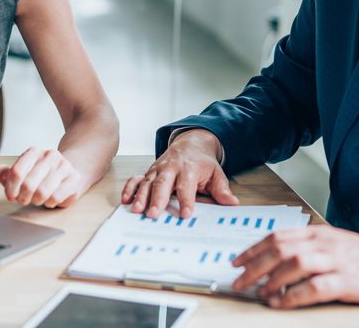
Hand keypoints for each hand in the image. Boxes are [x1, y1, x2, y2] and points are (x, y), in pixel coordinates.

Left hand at [0, 147, 83, 208]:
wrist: (70, 172)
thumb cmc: (41, 175)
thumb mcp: (21, 171)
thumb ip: (3, 173)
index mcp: (34, 152)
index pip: (16, 172)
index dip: (10, 188)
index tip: (10, 196)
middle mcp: (50, 156)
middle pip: (28, 184)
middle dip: (23, 197)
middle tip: (24, 200)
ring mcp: (64, 167)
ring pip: (42, 193)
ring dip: (36, 201)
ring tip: (37, 199)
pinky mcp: (74, 180)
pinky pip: (55, 198)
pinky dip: (49, 203)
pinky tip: (50, 199)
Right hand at [120, 129, 237, 218]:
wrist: (190, 143)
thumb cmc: (202, 163)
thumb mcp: (216, 173)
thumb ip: (222, 189)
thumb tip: (232, 203)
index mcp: (189, 168)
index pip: (187, 186)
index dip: (186, 200)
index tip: (185, 214)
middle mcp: (171, 168)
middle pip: (163, 183)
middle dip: (158, 199)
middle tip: (153, 214)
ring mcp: (158, 169)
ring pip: (147, 182)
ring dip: (141, 196)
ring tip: (137, 210)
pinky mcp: (149, 172)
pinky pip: (136, 178)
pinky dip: (130, 188)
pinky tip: (126, 200)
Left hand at [232, 226, 358, 307]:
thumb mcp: (333, 244)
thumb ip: (308, 248)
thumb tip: (275, 261)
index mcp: (317, 233)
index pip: (277, 236)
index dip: (253, 249)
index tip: (236, 262)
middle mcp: (323, 243)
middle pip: (280, 249)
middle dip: (254, 266)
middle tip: (238, 281)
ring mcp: (336, 261)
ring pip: (294, 264)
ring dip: (271, 280)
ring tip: (259, 293)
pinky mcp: (348, 281)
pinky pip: (314, 287)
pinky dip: (293, 296)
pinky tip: (282, 303)